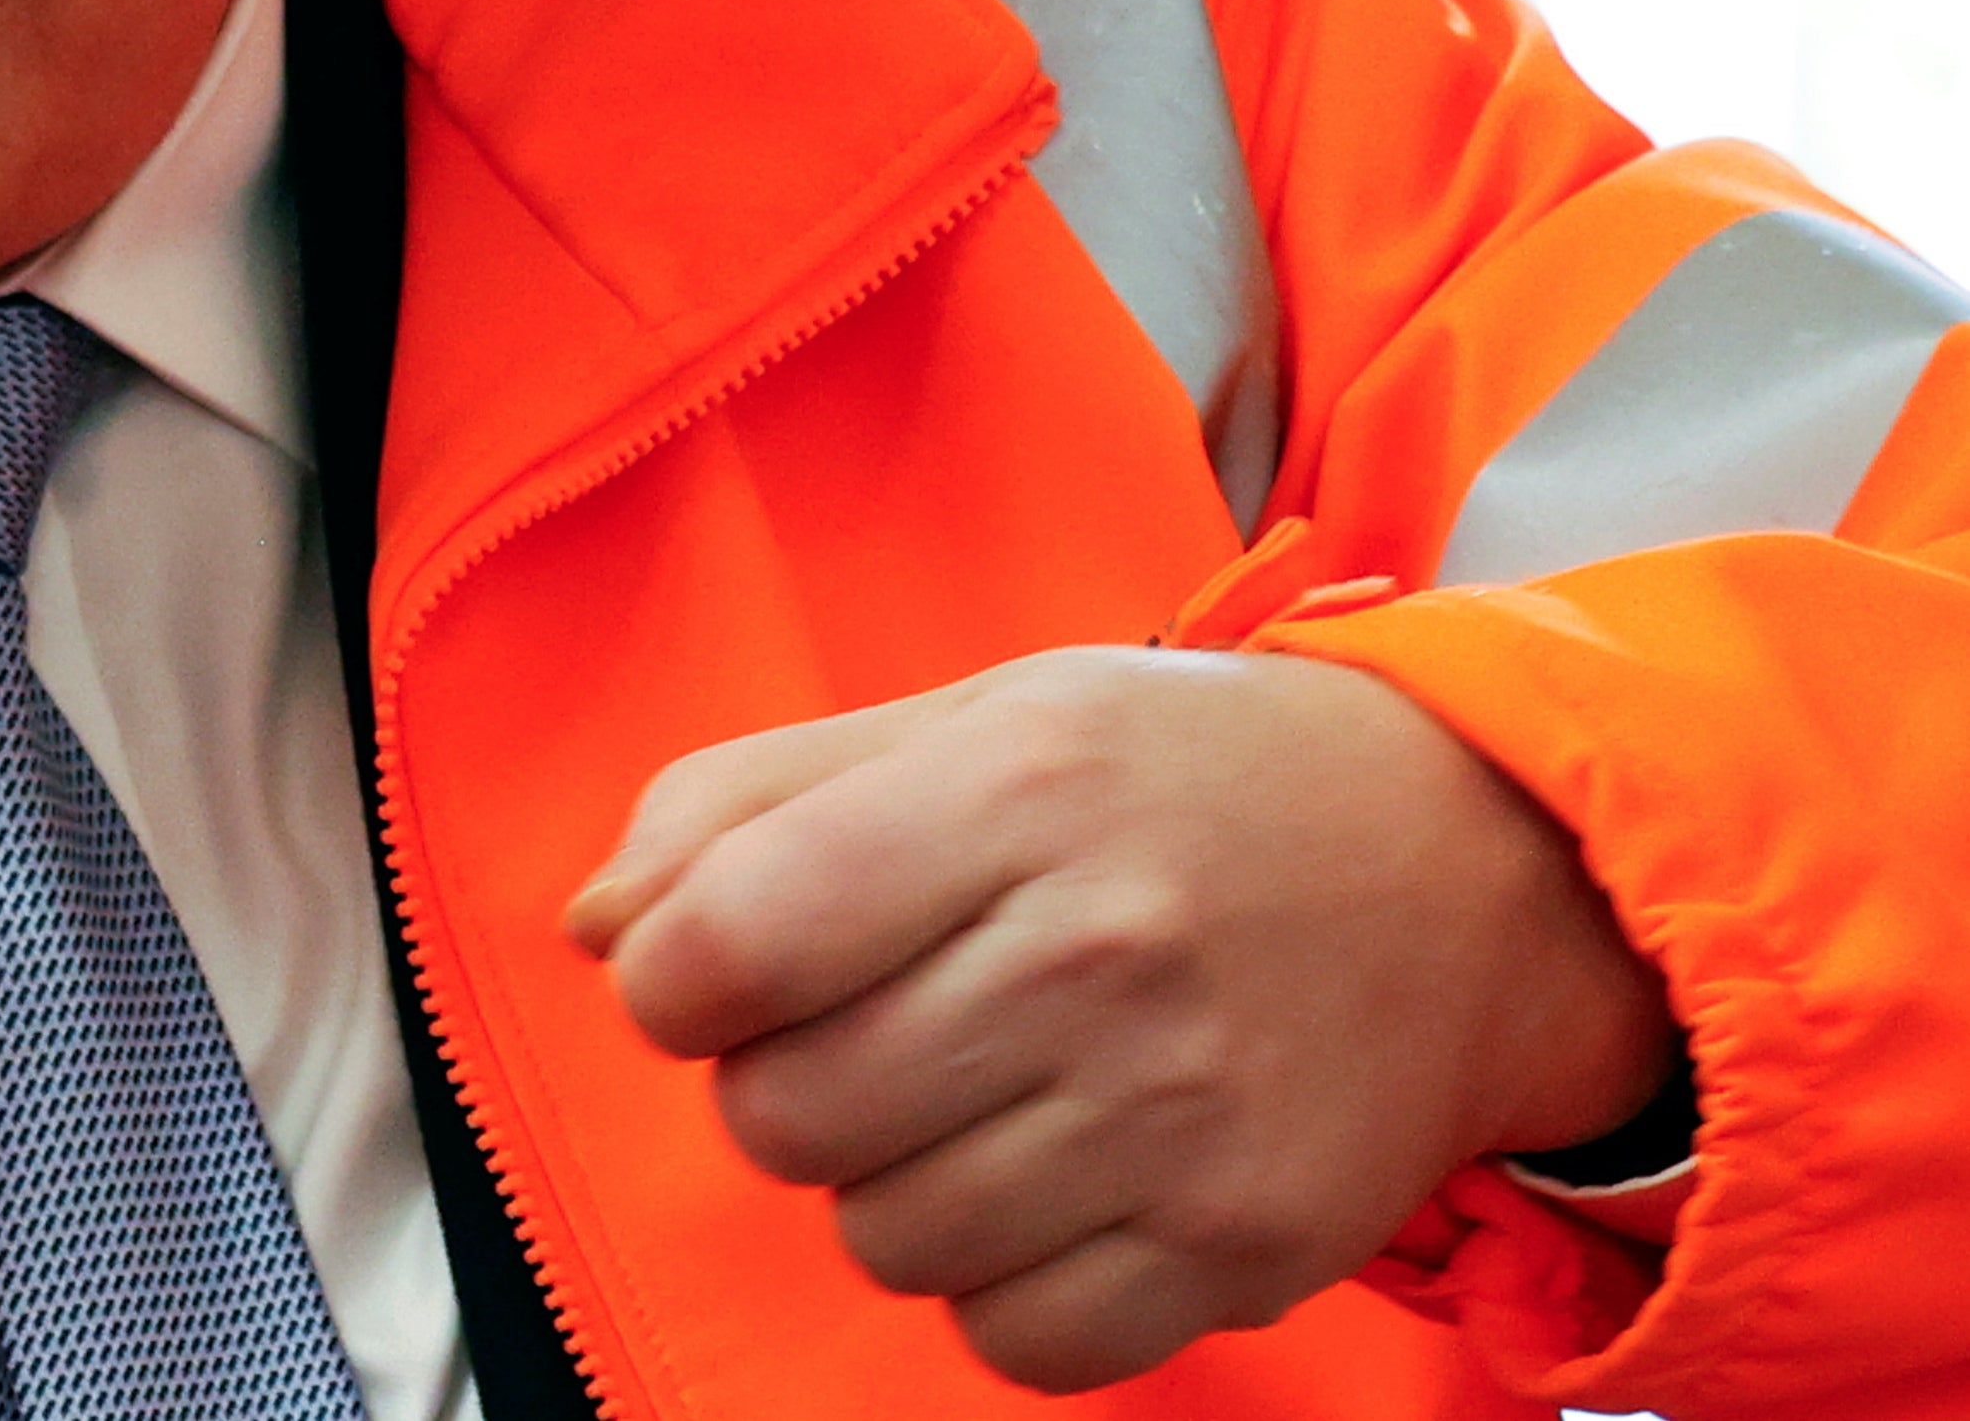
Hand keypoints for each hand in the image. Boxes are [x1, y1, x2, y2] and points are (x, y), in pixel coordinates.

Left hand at [564, 647, 1673, 1393]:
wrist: (1465, 870)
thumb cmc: (1164, 786)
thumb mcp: (959, 720)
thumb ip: (741, 803)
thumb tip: (596, 931)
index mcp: (1012, 790)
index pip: (725, 940)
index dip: (667, 979)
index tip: (707, 971)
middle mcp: (1101, 954)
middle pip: (784, 1114)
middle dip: (776, 1082)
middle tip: (862, 1027)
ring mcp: (1186, 1116)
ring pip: (883, 1241)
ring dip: (883, 1183)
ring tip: (969, 1093)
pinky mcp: (1251, 1247)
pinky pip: (1013, 1341)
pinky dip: (994, 1283)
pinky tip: (1045, 1179)